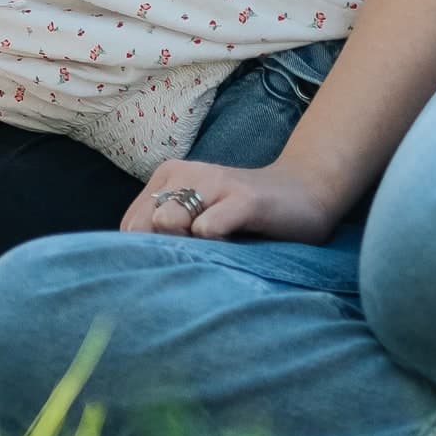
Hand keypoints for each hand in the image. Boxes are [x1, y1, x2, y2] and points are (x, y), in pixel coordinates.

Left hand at [122, 159, 342, 242]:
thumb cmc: (243, 213)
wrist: (305, 192)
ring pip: (169, 220)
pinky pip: (209, 226)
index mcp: (168, 176)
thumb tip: (131, 262)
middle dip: (160, 248)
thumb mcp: (197, 219)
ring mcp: (215, 183)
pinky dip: (212, 242)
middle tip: (195, 257)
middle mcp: (185, 174)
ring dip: (186, 246)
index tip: (174, 259)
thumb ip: (167, 231)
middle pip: (144, 224)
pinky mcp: (245, 199)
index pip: (130, 223)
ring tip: (214, 250)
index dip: (145, 250)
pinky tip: (231, 245)